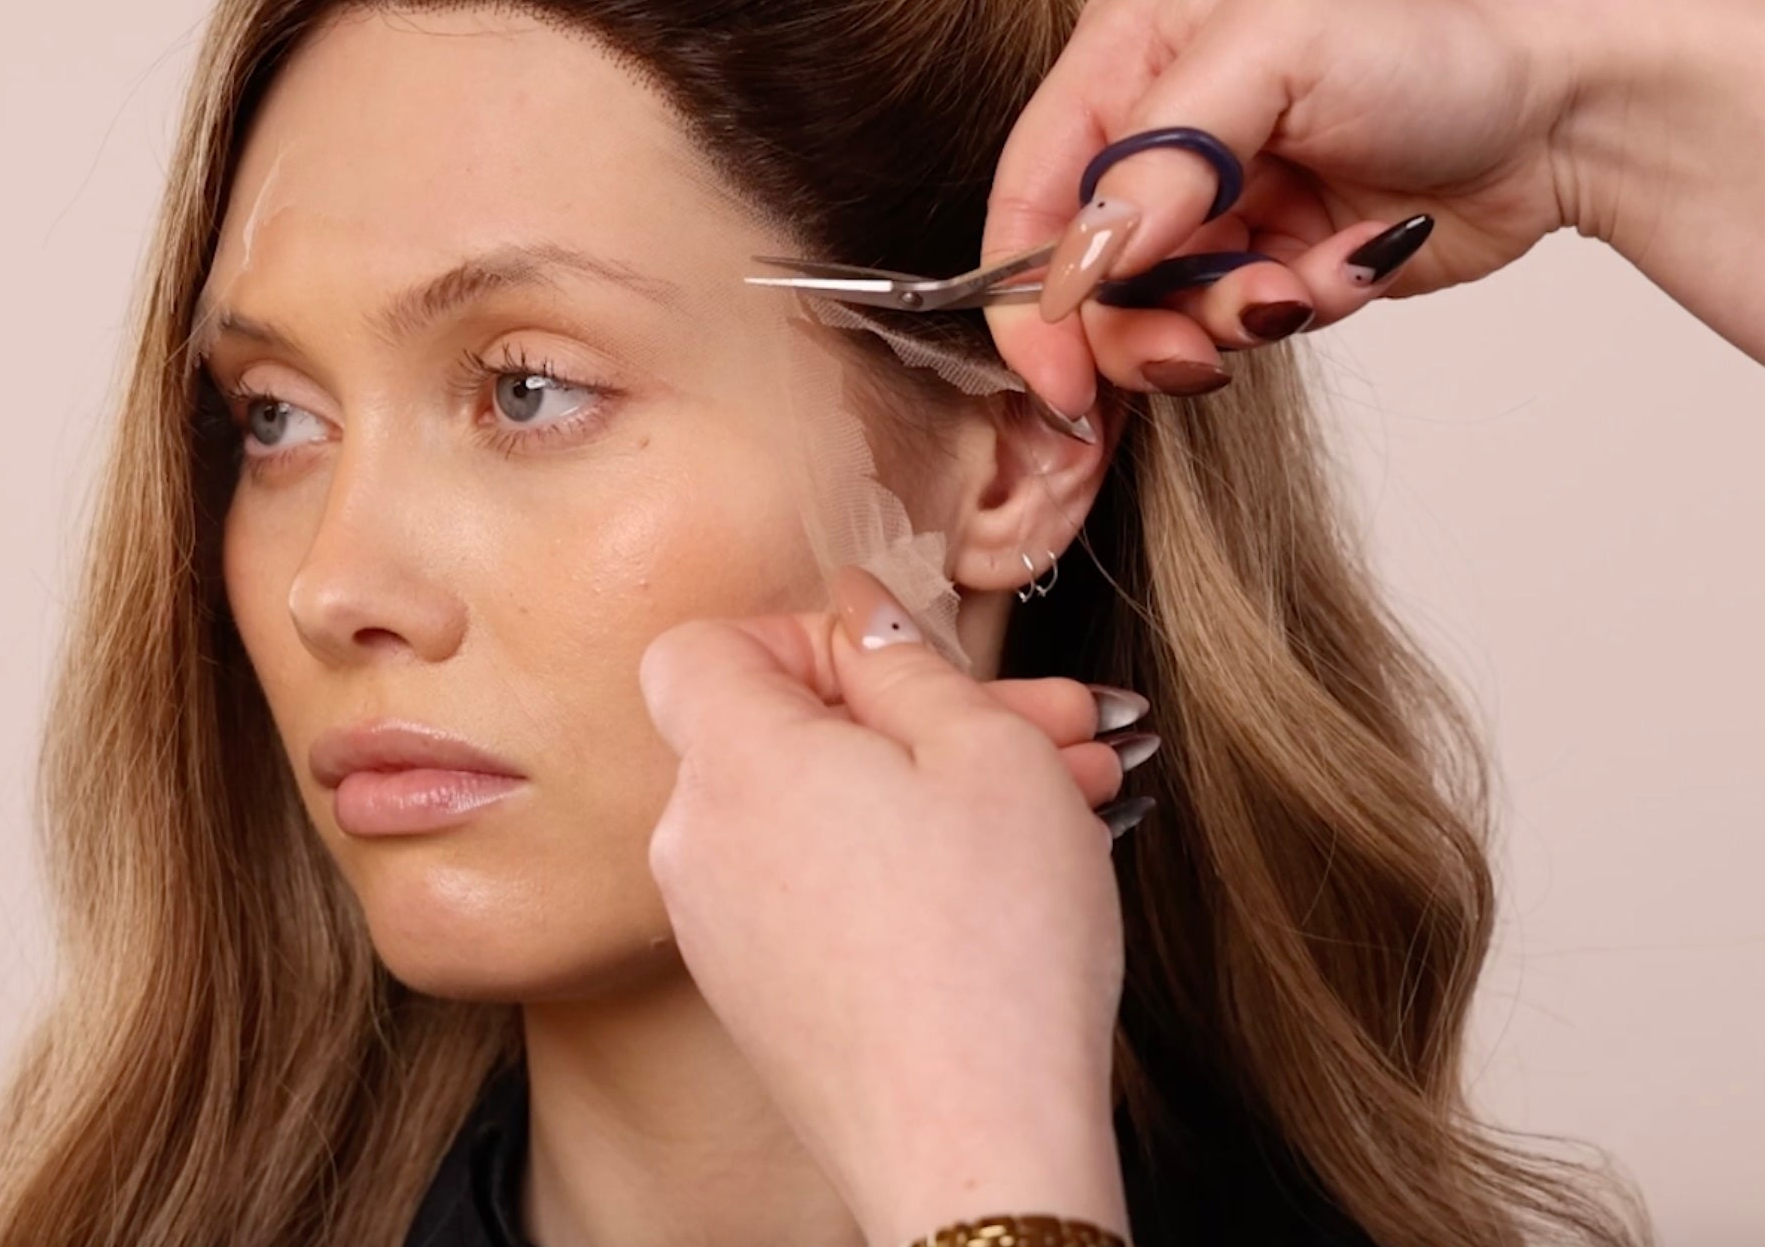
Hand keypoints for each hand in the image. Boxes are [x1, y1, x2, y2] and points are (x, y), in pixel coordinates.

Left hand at [638, 567, 1136, 1246]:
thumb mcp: (984, 752)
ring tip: (1067, 799)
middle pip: (783, 732)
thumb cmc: (993, 951)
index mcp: (734, 761)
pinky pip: (816, 891)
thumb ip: (907, 659)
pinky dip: (900, 868)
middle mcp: (697, 844)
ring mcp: (718, 932)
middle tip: (1051, 723)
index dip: (802, 635)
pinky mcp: (757, 999)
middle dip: (920, 714)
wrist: (975, 1153)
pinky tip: (1011, 881)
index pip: (703, 646)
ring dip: (932, 790)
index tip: (903, 665)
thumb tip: (859, 611)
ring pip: (818, 813)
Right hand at [987, 0, 1764, 437]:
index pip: (1033, 187)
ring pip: (1161, 313)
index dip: (1032, 292)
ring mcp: (1224, 198)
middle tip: (1204, 344)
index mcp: (1133, 51)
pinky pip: (1243, 325)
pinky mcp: (1281, 257)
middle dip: (1142, 324)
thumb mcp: (1281, 53)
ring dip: (1228, 321)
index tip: (1059, 377)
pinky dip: (1296, 312)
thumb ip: (1163, 151)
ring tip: (1300, 289)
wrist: (1577, 96)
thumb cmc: (1442, 32)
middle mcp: (1165, 127)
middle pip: (1086, 272)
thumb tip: (1082, 252)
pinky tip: (1352, 264)